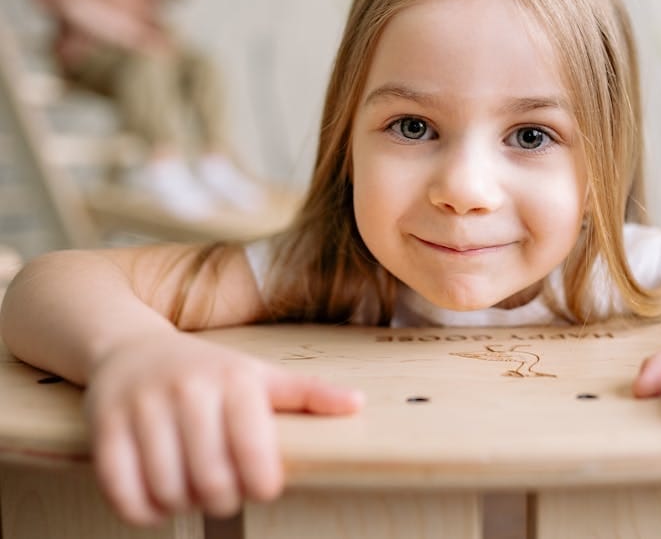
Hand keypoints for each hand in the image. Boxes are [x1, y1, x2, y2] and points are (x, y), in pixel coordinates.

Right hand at [84, 331, 362, 525]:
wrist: (130, 347)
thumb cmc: (207, 370)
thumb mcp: (260, 375)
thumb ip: (308, 394)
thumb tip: (357, 404)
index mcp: (235, 378)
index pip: (253, 449)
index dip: (261, 482)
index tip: (263, 487)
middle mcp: (188, 389)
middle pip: (211, 478)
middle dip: (223, 499)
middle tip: (224, 493)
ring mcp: (143, 407)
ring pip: (167, 489)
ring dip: (182, 505)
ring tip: (191, 492)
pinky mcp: (104, 426)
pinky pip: (121, 490)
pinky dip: (141, 510)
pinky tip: (155, 501)